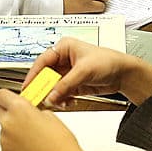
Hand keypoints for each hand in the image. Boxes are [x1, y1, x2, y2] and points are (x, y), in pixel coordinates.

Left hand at [0, 88, 90, 150]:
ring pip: (4, 130)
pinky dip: (14, 146)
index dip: (7, 97)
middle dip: (9, 114)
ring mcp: (4, 140)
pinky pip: (6, 146)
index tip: (11, 100)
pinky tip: (29, 149)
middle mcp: (8, 123)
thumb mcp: (50, 116)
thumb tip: (27, 112)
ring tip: (32, 139)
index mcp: (19, 108)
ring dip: (13, 132)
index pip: (1, 95)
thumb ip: (33, 111)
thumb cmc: (60, 143)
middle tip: (23, 119)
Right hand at [25, 36, 151, 106]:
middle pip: (45, 76)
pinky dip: (62, 99)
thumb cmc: (108, 61)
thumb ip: (66, 84)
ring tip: (58, 102)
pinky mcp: (73, 84)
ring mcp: (68, 73)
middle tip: (40, 99)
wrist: (124, 74)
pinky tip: (68, 102)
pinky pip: (61, 93)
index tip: (27, 88)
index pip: (42, 61)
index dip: (33, 75)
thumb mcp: (84, 71)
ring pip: (52, 87)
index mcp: (63, 48)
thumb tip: (50, 95)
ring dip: (54, 96)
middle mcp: (63, 59)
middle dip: (45, 88)